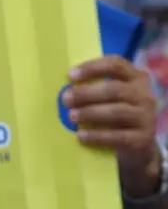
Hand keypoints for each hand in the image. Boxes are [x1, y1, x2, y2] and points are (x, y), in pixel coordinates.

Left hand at [64, 55, 160, 197]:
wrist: (138, 144)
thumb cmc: (116, 115)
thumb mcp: (111, 98)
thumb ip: (95, 89)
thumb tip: (63, 89)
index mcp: (136, 78)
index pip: (116, 65)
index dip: (93, 67)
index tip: (70, 75)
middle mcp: (144, 95)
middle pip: (114, 89)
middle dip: (87, 93)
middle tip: (65, 99)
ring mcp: (146, 117)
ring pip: (117, 111)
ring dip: (91, 113)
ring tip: (72, 116)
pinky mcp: (142, 138)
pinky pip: (118, 136)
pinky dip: (97, 136)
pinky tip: (81, 136)